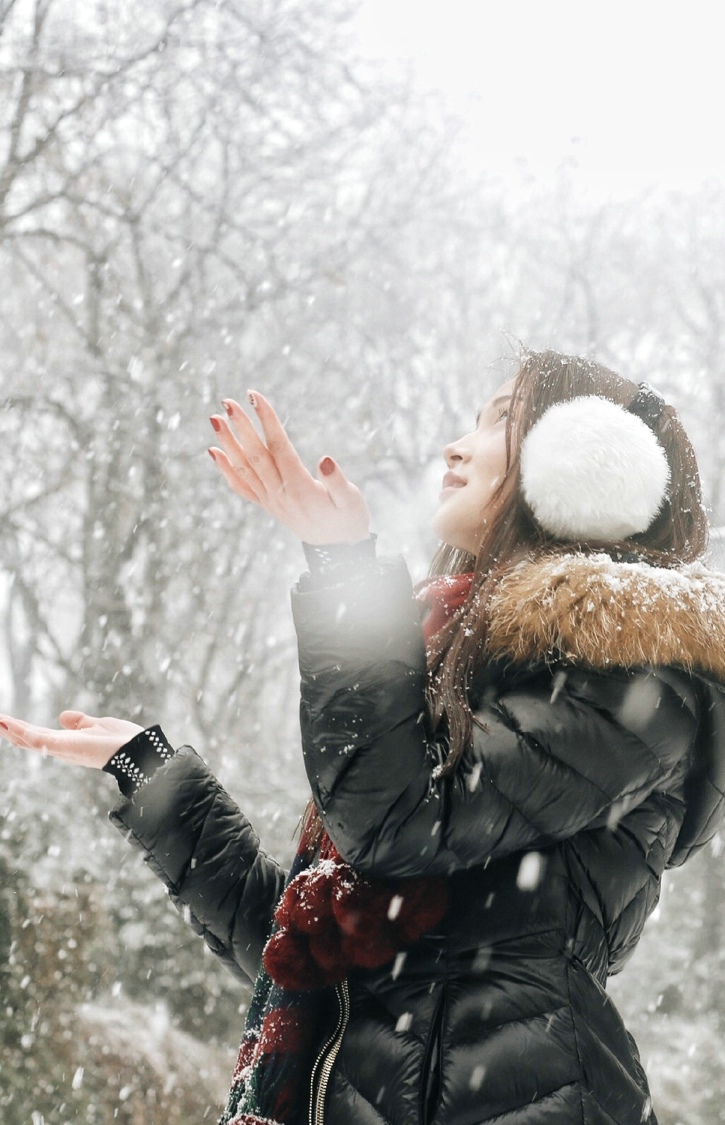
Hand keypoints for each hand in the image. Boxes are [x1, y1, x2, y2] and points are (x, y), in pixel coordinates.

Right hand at [0, 711, 142, 768]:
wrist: (138, 751)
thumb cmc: (123, 740)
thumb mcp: (98, 725)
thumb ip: (80, 722)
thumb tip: (62, 716)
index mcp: (69, 743)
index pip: (40, 736)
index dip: (22, 729)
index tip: (6, 721)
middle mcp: (63, 749)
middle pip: (30, 740)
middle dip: (12, 730)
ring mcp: (63, 749)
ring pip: (30, 740)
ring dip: (12, 730)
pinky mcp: (66, 747)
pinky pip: (40, 739)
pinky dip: (24, 733)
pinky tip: (10, 725)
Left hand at [208, 391, 369, 544]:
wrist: (338, 551)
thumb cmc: (348, 520)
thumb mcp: (352, 501)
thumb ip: (338, 482)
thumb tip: (326, 460)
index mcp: (300, 488)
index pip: (279, 447)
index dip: (267, 420)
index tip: (255, 397)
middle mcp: (280, 494)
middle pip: (256, 455)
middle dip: (241, 427)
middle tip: (228, 401)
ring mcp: (271, 501)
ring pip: (244, 468)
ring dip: (228, 443)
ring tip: (215, 419)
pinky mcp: (268, 505)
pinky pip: (242, 487)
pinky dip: (226, 469)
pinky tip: (214, 451)